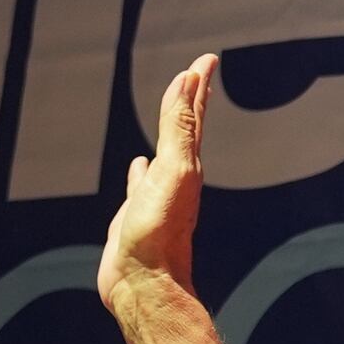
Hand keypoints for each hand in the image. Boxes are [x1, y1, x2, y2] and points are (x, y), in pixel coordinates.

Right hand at [100, 54, 213, 330]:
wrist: (144, 284)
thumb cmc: (159, 232)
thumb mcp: (173, 171)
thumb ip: (178, 127)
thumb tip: (188, 80)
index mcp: (187, 165)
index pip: (194, 115)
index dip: (198, 85)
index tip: (207, 60)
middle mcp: (176, 178)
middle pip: (184, 129)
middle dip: (189, 99)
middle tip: (195, 73)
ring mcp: (155, 197)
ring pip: (163, 153)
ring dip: (166, 131)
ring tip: (168, 113)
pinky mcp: (136, 216)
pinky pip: (139, 184)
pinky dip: (139, 171)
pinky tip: (138, 166)